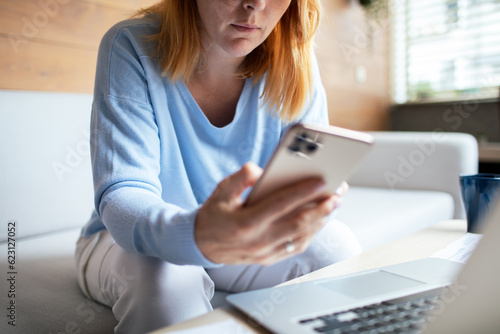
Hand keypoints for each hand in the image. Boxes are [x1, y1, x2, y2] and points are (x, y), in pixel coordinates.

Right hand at [194, 162, 345, 264]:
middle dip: (322, 208)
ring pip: (302, 237)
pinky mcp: (269, 259)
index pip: (281, 205)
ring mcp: (266, 253)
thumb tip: (259, 170)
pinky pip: (297, 247)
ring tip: (334, 203)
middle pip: (299, 224)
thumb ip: (240, 178)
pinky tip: (320, 220)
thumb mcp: (221, 191)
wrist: (202, 245)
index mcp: (247, 222)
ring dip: (321, 221)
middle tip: (338, 193)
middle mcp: (259, 240)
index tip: (322, 181)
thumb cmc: (214, 214)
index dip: (303, 192)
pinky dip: (312, 233)